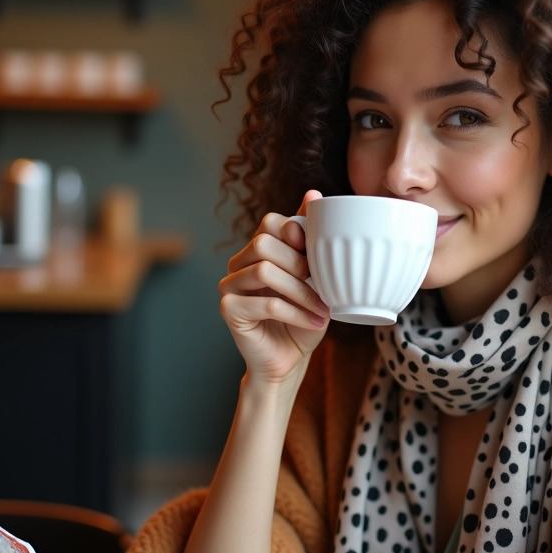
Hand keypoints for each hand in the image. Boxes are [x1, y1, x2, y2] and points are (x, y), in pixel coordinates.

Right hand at [219, 190, 328, 384]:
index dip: (298, 234)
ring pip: (264, 270)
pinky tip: (315, 321)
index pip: (271, 222)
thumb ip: (311, 238)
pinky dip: (296, 312)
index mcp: (257, 249)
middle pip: (264, 243)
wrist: (291, 359)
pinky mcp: (228, 309)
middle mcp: (238, 262)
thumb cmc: (304, 316)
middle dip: (300, 264)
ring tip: (323, 309)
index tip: (320, 258)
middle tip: (324, 286)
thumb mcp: (316, 276)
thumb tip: (313, 193)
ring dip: (302, 291)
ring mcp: (229, 285)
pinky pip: (265, 303)